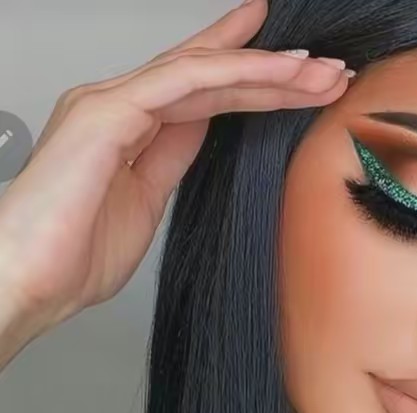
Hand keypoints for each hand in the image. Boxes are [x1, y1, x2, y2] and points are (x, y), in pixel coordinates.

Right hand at [0, 0, 351, 329]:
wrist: (28, 281)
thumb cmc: (73, 254)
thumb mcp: (146, 205)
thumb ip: (170, 164)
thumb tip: (198, 139)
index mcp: (131, 130)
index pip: (203, 92)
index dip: (249, 76)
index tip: (296, 70)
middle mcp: (122, 107)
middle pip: (211, 76)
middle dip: (273, 71)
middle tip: (327, 70)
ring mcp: (112, 104)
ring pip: (204, 72)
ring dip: (268, 69)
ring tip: (319, 70)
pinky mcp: (108, 115)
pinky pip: (185, 84)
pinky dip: (235, 73)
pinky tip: (278, 72)